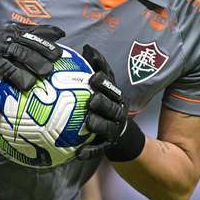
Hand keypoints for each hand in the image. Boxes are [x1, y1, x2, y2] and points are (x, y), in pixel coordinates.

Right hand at [0, 24, 63, 115]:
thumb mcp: (14, 32)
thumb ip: (36, 32)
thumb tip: (62, 33)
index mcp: (12, 36)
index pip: (31, 39)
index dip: (44, 46)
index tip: (59, 55)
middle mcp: (1, 46)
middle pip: (20, 52)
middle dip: (34, 60)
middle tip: (48, 71)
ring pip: (4, 67)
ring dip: (17, 76)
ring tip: (28, 86)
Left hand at [78, 44, 143, 161]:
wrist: (120, 135)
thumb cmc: (105, 104)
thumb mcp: (103, 87)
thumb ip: (95, 69)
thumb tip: (85, 46)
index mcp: (115, 96)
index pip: (111, 86)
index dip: (104, 81)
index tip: (93, 77)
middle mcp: (117, 111)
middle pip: (112, 106)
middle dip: (103, 102)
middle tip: (92, 100)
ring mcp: (114, 129)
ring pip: (107, 126)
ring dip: (99, 124)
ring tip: (89, 122)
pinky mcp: (108, 145)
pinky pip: (98, 149)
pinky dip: (89, 151)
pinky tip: (79, 153)